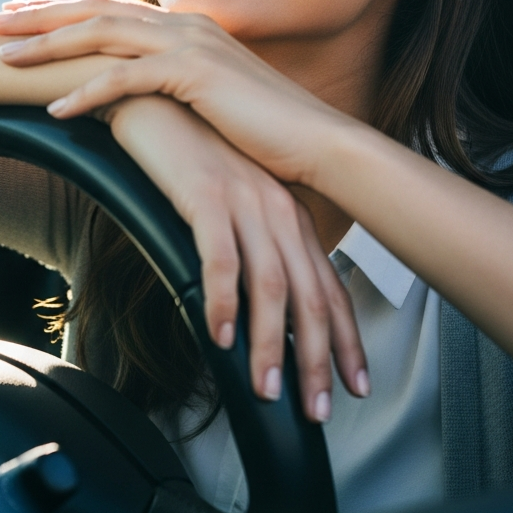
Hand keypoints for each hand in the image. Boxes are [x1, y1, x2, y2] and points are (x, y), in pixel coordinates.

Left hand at [0, 0, 348, 187]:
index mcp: (188, 26)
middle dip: (41, 15)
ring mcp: (190, 45)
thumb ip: (182, 88)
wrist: (318, 142)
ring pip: (103, 36)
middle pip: (97, 12)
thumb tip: (150, 97)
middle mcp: (185, 24)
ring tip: (4, 59)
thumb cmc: (269, 130)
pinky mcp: (195, 75)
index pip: (114, 10)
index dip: (64, 11)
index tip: (23, 14)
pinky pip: (127, 80)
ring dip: (49, 47)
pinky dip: (87, 93)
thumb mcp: (216, 99)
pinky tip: (54, 109)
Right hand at [105, 95, 368, 418]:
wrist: (157, 103)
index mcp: (289, 215)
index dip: (346, 340)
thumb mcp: (233, 204)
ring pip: (268, 286)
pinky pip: (218, 259)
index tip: (355, 384)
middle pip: (309, 297)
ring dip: (270, 345)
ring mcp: (244, 201)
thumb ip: (254, 250)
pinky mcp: (205, 195)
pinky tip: (216, 336)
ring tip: (266, 389)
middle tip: (318, 410)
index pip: (328, 287)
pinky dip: (220, 302)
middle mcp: (277, 210)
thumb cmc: (191, 158)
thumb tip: (259, 311)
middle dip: (317, 359)